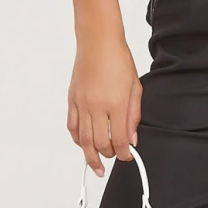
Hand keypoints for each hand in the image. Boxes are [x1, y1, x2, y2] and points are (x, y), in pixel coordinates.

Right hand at [68, 37, 142, 174]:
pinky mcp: (72, 100)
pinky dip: (77, 139)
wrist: (98, 42)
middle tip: (114, 157)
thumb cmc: (118, 60)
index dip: (124, 153)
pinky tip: (83, 144)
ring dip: (90, 155)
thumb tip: (132, 138)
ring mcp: (82, 104)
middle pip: (100, 143)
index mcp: (116, 104)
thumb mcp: (135, 87)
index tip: (128, 156)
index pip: (120, 139)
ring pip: (84, 139)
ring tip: (96, 165)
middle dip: (108, 155)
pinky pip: (72, 126)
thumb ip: (134, 115)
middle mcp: (97, 106)